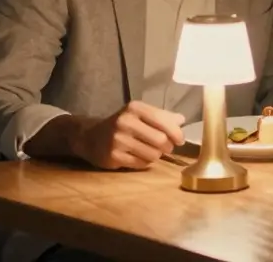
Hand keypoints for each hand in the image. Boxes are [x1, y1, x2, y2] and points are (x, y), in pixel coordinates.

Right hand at [70, 101, 185, 169]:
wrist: (90, 137)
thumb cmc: (122, 125)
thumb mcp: (140, 115)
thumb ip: (162, 116)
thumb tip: (182, 120)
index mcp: (135, 108)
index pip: (163, 120)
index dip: (176, 133)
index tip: (180, 140)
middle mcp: (125, 121)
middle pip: (160, 140)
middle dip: (167, 147)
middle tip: (165, 148)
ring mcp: (118, 139)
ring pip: (152, 154)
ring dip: (156, 156)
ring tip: (150, 151)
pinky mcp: (113, 156)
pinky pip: (141, 164)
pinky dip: (144, 162)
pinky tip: (138, 156)